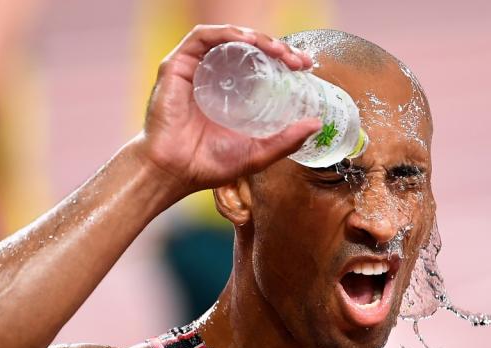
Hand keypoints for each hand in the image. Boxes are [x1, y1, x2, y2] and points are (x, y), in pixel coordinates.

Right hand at [135, 24, 321, 194]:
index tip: (304, 66)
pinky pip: (203, 37)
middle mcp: (214, 77)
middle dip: (277, 48)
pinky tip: (248, 41)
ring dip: (257, 38)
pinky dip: (228, 33)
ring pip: (229, 38)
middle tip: (297, 59)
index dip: (284, 60)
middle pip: (248, 49)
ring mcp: (195, 69)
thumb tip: (317, 125)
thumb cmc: (208, 164)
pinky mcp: (177, 65)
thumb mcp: (257, 153)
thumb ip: (286, 141)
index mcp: (231, 94)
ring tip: (278, 50)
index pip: (261, 66)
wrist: (174, 171)